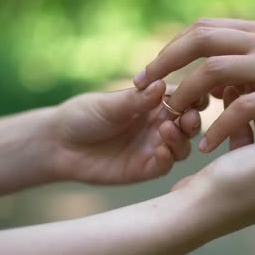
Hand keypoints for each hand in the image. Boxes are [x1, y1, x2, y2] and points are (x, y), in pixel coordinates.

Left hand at [47, 80, 206, 183]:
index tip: (195, 95)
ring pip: (183, 146)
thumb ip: (136, 99)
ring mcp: (154, 147)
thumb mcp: (109, 104)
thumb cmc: (83, 116)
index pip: (184, 97)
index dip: (193, 96)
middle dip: (192, 120)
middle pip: (189, 123)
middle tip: (188, 118)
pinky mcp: (145, 169)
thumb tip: (161, 85)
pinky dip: (168, 158)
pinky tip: (161, 151)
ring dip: (181, 139)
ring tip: (167, 131)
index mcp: (154, 103)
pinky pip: (165, 165)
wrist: (60, 145)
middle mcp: (159, 124)